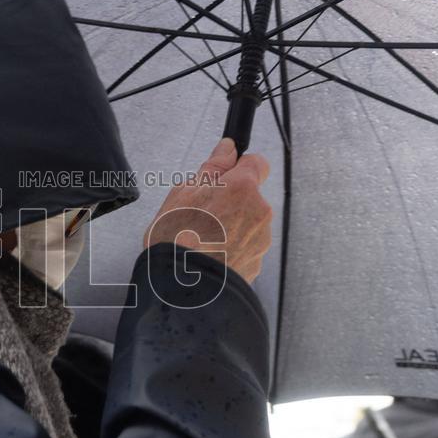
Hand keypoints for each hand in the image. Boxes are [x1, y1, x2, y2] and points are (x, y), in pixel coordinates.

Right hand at [143, 138, 272, 282]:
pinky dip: (231, 247)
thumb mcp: (183, 192)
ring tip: (202, 238)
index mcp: (242, 188)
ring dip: (231, 225)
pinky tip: (210, 253)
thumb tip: (227, 148)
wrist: (184, 288)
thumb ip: (211, 167)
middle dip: (231, 200)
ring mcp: (260, 239)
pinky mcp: (256, 262)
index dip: (238, 167)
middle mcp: (259, 211)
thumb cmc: (178, 240)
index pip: (256, 162)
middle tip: (201, 213)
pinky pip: (245, 246)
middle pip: (250, 195)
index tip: (224, 175)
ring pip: (247, 222)